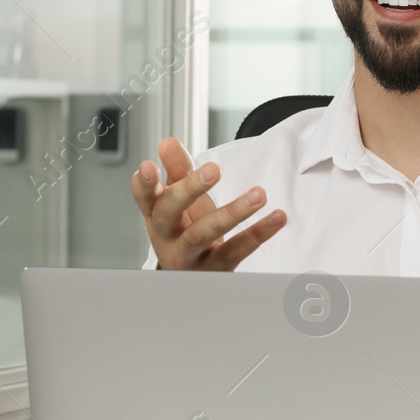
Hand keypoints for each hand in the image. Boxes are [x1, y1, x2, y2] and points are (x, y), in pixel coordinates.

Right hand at [130, 137, 285, 270]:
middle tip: (213, 169)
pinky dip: (259, 233)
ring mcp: (189, 256)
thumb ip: (176, 169)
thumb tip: (167, 143)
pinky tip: (277, 217)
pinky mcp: (214, 269)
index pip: (143, 197)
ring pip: (203, 234)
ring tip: (258, 194)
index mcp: (156, 214)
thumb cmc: (184, 230)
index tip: (148, 165)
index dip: (143, 182)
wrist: (192, 276)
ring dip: (233, 212)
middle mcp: (167, 237)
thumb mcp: (178, 200)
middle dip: (189, 189)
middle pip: (169, 212)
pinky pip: (237, 251)